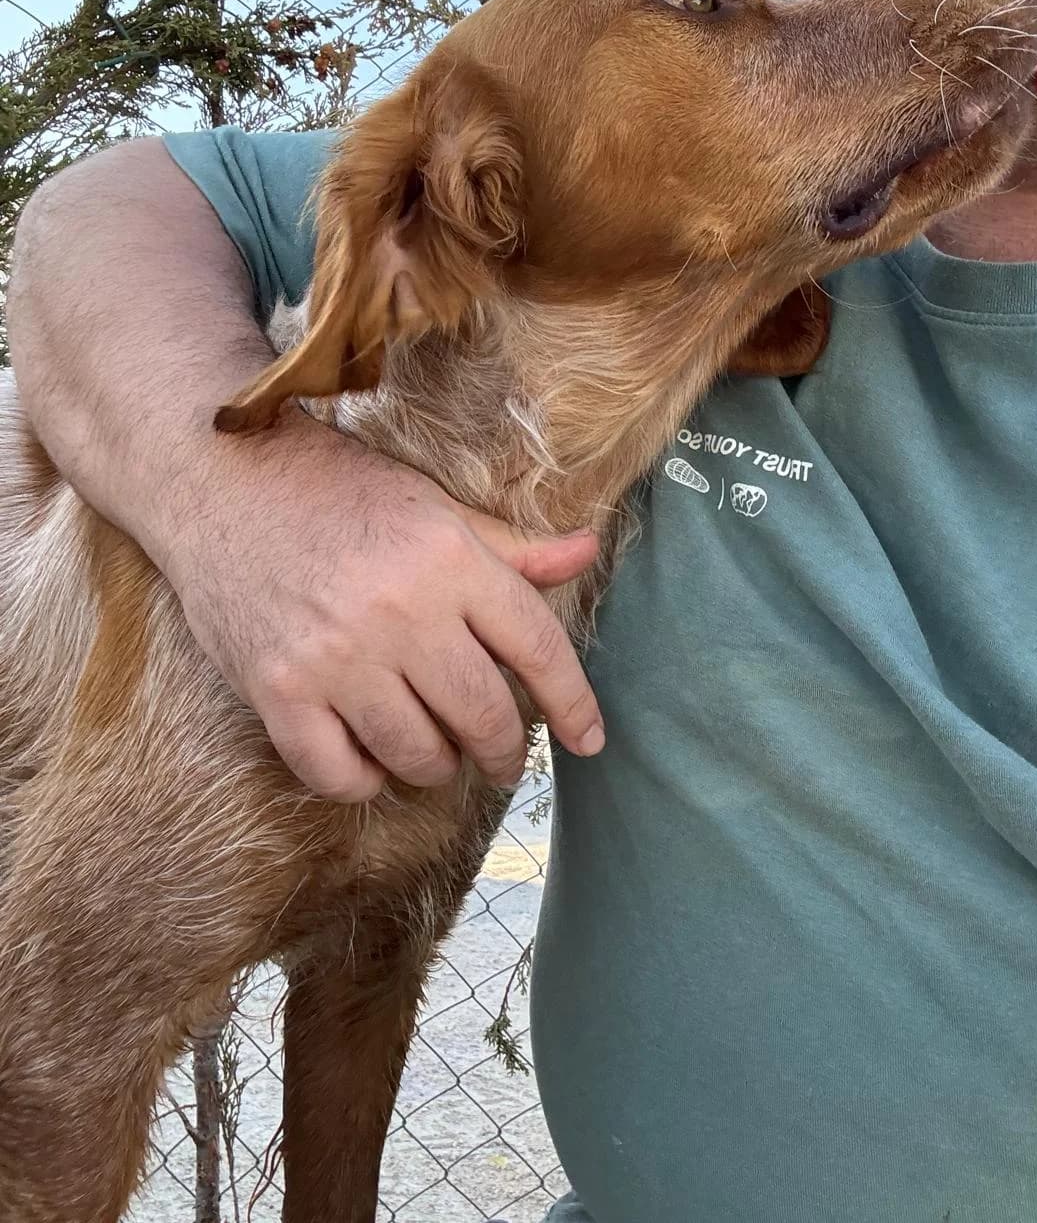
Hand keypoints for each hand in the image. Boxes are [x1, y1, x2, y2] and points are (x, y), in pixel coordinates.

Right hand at [173, 422, 601, 801]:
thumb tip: (588, 550)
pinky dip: (365, 782)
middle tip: (503, 756)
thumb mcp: (434, 507)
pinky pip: (338, 774)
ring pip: (417, 754)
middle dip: (505, 750)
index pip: (537, 648)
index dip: (573, 703)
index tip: (589, 740)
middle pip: (483, 713)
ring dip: (438, 767)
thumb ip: (512, 547)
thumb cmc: (337, 491)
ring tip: (438, 754)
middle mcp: (399, 611)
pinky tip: (372, 762)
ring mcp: (334, 656)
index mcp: (448, 559)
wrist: (220, 481)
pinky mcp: (277, 691)